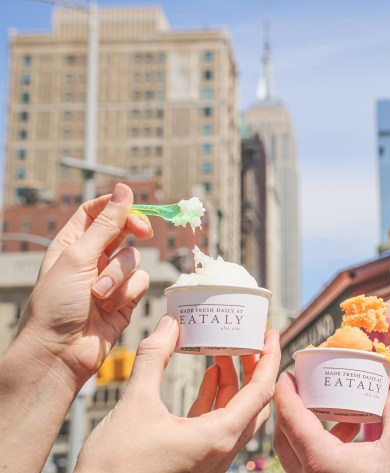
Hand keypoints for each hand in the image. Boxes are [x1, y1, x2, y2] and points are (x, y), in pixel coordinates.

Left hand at [16, 183, 152, 385]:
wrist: (60, 353)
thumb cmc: (56, 305)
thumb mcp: (78, 256)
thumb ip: (106, 224)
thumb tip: (124, 190)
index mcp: (72, 243)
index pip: (97, 211)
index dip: (117, 206)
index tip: (133, 206)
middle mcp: (92, 258)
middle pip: (123, 231)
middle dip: (131, 235)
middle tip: (142, 233)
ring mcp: (110, 279)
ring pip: (135, 259)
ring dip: (119, 276)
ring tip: (98, 295)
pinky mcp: (125, 299)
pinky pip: (141, 283)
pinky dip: (128, 293)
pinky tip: (110, 308)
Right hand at [76, 316, 280, 472]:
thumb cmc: (114, 466)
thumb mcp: (135, 403)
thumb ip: (155, 358)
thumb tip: (170, 323)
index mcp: (219, 438)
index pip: (261, 391)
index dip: (270, 357)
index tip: (271, 332)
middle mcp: (222, 451)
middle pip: (255, 402)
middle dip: (254, 368)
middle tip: (249, 340)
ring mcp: (210, 459)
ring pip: (236, 414)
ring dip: (233, 382)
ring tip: (224, 352)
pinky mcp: (195, 461)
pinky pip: (217, 425)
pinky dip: (217, 398)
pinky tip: (209, 376)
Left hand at [273, 373, 389, 472]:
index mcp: (320, 461)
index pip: (290, 419)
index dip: (285, 393)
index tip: (286, 374)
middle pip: (284, 437)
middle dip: (290, 409)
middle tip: (303, 387)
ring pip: (296, 454)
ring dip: (307, 428)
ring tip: (331, 407)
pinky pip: (311, 466)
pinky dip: (320, 446)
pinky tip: (350, 435)